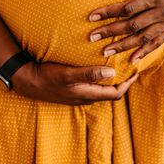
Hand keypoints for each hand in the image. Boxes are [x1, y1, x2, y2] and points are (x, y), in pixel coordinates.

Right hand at [12, 61, 138, 105]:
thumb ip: (89, 74)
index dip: (128, 83)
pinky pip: (93, 85)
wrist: (28, 81)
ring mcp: (79, 94)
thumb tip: (111, 73)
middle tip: (131, 66)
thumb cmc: (47, 77)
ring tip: (119, 65)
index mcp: (88, 94)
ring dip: (112, 79)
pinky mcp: (73, 89)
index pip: (116, 94)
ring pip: (102, 89)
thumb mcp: (68, 74)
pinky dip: (101, 78)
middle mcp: (86, 97)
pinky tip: (100, 67)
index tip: (136, 71)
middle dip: (123, 81)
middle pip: (111, 92)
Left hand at [88, 0, 163, 63]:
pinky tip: (132, 60)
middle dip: (111, 32)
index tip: (92, 17)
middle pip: (132, 25)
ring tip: (106, 51)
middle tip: (92, 37)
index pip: (128, 8)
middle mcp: (162, 13)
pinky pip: (157, 43)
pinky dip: (145, 52)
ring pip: (143, 38)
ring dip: (123, 46)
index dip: (109, 13)